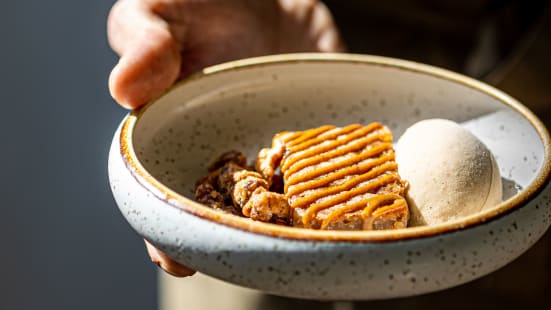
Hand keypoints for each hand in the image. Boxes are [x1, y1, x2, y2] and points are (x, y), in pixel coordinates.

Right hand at [108, 0, 342, 275]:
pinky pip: (337, 172)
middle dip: (243, 241)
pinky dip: (348, 189)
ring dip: (298, 227)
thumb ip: (145, 44)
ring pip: (287, 206)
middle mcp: (232, 160)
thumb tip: (124, 91)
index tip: (178, 258)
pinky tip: (361, 204)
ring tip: (311, 242)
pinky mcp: (325, 143)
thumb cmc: (201, 3)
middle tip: (256, 258)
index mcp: (180, 142)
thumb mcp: (162, 11)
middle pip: (233, 215)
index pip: (172, 198)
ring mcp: (282, 156)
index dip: (170, 233)